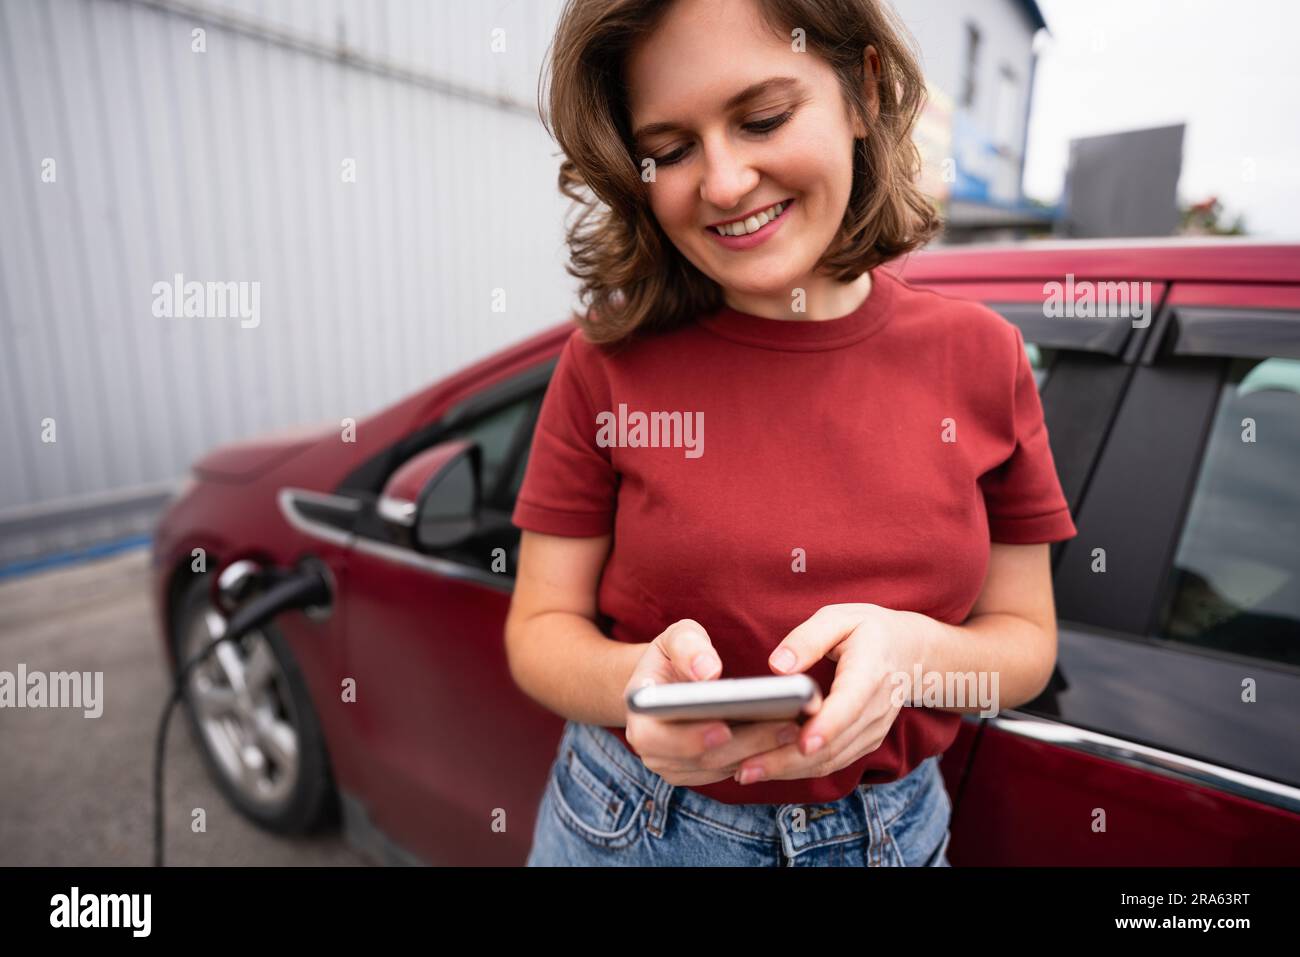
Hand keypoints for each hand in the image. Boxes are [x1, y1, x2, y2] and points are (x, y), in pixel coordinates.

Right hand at [622, 619, 803, 786]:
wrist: (671, 679)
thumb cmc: (677, 655)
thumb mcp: (676, 637)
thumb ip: (688, 646)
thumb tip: (707, 671)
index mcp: (640, 714)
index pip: (656, 738)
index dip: (689, 737)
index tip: (724, 727)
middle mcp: (652, 748)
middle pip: (699, 758)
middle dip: (743, 744)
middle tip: (784, 726)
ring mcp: (676, 765)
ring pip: (721, 768)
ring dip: (759, 752)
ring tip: (794, 729)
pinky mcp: (701, 771)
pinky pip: (732, 771)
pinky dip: (760, 758)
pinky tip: (787, 739)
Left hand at [732, 604, 918, 785]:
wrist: (909, 652)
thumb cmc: (867, 630)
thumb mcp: (839, 617)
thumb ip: (808, 638)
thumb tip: (778, 666)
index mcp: (870, 671)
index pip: (850, 704)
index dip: (828, 726)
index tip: (803, 743)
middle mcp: (876, 707)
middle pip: (834, 743)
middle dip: (789, 760)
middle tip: (745, 769)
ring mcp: (873, 729)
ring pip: (831, 760)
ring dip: (789, 771)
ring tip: (747, 772)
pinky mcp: (865, 741)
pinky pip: (833, 761)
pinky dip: (801, 769)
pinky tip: (768, 768)